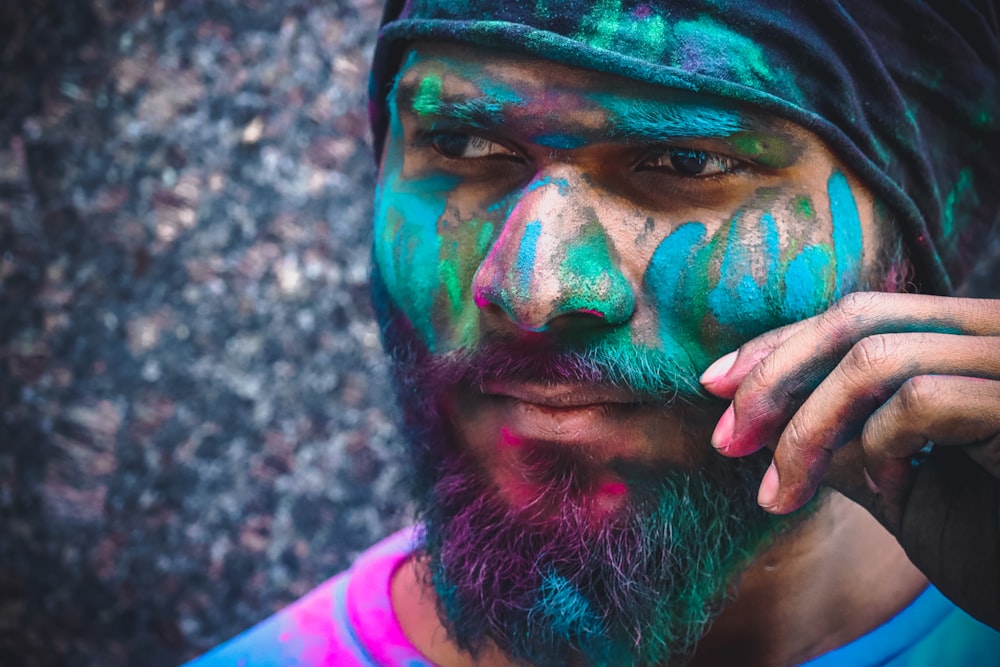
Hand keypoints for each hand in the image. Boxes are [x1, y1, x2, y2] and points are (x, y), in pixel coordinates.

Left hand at [700, 292, 999, 628]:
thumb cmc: (988, 541)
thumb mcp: (896, 482)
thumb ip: (840, 437)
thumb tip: (762, 415)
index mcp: (962, 340)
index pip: (852, 316)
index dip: (777, 345)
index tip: (715, 385)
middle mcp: (993, 333)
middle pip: (855, 319)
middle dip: (773, 378)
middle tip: (725, 439)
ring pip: (874, 359)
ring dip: (806, 430)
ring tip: (782, 491)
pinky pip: (919, 401)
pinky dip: (878, 447)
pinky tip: (888, 488)